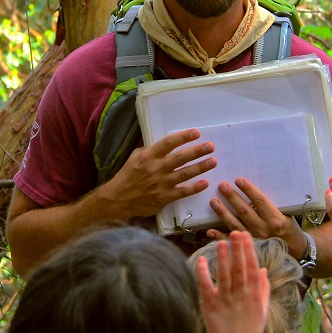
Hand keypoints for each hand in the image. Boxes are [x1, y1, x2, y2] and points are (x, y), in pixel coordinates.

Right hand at [100, 129, 214, 218]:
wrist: (118, 199)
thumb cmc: (127, 176)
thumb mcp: (135, 157)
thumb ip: (150, 150)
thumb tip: (165, 143)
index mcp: (148, 156)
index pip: (168, 143)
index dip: (183, 137)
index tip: (196, 133)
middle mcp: (156, 168)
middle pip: (180, 158)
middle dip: (197, 151)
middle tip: (210, 146)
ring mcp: (161, 184)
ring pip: (184, 174)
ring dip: (200, 167)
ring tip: (213, 161)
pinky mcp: (164, 198)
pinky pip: (182, 192)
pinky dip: (194, 188)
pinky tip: (205, 183)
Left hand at [195, 230, 269, 332]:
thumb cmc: (250, 331)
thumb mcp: (262, 309)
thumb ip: (263, 288)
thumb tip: (262, 269)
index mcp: (253, 296)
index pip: (251, 268)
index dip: (248, 251)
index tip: (246, 236)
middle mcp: (240, 296)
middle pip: (239, 268)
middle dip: (237, 249)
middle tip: (235, 232)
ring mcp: (225, 301)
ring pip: (224, 275)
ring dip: (223, 258)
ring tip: (221, 242)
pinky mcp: (210, 307)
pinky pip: (206, 287)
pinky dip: (203, 273)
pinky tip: (202, 260)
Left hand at [205, 178, 305, 257]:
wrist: (293, 250)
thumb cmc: (288, 227)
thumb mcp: (287, 214)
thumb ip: (273, 205)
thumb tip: (258, 186)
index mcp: (275, 220)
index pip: (260, 201)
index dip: (249, 190)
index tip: (238, 180)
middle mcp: (263, 230)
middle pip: (245, 211)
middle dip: (232, 197)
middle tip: (222, 185)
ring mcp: (254, 240)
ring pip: (235, 225)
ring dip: (223, 213)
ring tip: (213, 201)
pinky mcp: (247, 249)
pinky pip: (231, 242)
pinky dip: (220, 236)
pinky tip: (210, 230)